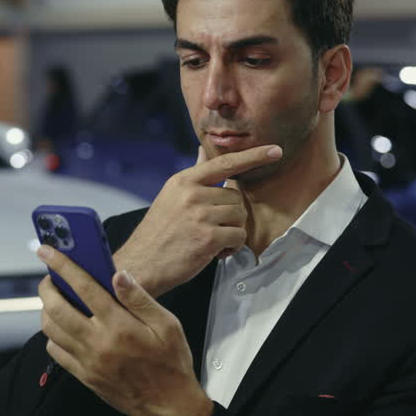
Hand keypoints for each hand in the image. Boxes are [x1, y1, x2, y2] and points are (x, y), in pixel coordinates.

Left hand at [37, 245, 211, 415]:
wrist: (169, 406)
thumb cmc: (171, 363)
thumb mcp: (167, 325)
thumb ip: (139, 298)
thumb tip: (118, 274)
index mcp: (119, 326)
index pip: (84, 287)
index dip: (62, 265)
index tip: (47, 251)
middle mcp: (98, 343)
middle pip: (57, 308)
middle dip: (47, 287)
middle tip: (50, 277)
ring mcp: (87, 361)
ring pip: (50, 330)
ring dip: (46, 310)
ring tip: (55, 299)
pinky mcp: (84, 375)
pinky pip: (56, 351)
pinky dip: (52, 335)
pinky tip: (62, 327)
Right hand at [114, 144, 281, 297]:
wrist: (140, 265)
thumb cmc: (158, 233)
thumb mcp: (170, 197)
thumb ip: (193, 175)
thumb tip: (203, 150)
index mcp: (183, 181)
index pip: (225, 163)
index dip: (253, 156)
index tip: (275, 150)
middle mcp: (191, 194)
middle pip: (236, 197)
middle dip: (230, 216)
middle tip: (212, 230)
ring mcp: (200, 215)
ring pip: (239, 217)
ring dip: (232, 233)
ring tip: (211, 242)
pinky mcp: (208, 238)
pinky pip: (238, 237)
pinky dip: (231, 248)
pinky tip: (214, 253)